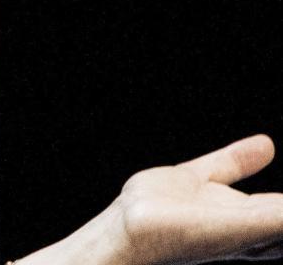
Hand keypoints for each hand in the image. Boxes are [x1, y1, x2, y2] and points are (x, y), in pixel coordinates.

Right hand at [22, 134, 282, 264]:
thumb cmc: (181, 241)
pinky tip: (264, 144)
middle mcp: (246, 224)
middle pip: (280, 213)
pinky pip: (224, 166)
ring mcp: (218, 202)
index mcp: (264, 237)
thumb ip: (275, 215)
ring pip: (262, 193)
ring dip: (274, 191)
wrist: (120, 235)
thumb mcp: (244, 225)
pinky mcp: (188, 183)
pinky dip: (244, 155)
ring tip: (276, 153)